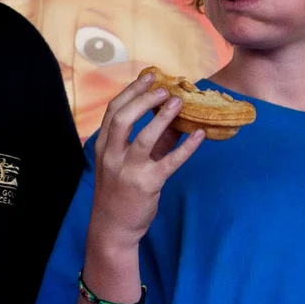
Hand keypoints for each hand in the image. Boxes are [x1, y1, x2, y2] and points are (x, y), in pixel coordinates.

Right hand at [85, 72, 202, 253]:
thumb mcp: (125, 163)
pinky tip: (200, 135)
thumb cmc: (119, 192)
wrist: (113, 226)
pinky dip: (186, 147)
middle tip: (165, 89)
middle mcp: (112, 156)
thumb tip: (175, 119)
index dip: (131, 91)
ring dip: (162, 118)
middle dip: (144, 99)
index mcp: (104, 147)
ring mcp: (128, 170)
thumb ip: (149, 141)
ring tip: (179, 102)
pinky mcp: (147, 184)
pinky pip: (169, 162)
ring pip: (143, 138)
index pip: (113, 111)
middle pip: (122, 118)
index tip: (149, 77)